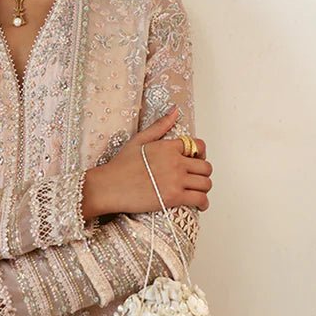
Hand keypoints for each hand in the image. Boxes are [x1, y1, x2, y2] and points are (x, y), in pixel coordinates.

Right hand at [82, 108, 212, 216]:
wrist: (109, 186)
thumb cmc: (120, 165)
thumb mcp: (139, 139)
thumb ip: (160, 126)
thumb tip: (175, 111)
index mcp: (169, 146)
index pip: (199, 146)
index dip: (200, 154)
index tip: (196, 161)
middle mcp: (176, 162)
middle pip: (206, 167)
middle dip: (203, 173)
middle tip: (196, 178)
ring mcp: (176, 180)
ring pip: (206, 183)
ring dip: (204, 188)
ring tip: (197, 191)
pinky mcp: (174, 197)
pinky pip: (200, 199)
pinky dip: (203, 203)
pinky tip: (199, 204)